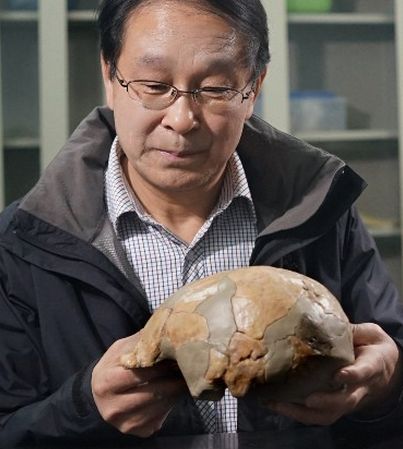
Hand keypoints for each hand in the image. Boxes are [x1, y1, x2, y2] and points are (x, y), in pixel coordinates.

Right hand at [91, 332, 186, 436]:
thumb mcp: (120, 349)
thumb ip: (139, 342)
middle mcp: (113, 408)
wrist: (101, 395)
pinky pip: (163, 415)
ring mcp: (127, 423)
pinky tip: (176, 389)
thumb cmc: (113, 367)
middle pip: (152, 393)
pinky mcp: (140, 431)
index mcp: (105, 383)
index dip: (157, 366)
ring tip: (184, 375)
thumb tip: (164, 329)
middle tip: (186, 366)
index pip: (137, 375)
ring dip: (176, 390)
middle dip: (172, 378)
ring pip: (161, 406)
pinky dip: (173, 401)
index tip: (173, 357)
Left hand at [267, 323, 402, 424]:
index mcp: (371, 366)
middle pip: (345, 401)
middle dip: (326, 401)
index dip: (352, 375)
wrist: (385, 369)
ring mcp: (346, 399)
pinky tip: (275, 403)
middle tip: (308, 400)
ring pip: (329, 413)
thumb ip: (351, 329)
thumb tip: (325, 317)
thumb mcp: (369, 333)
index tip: (340, 375)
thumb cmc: (372, 346)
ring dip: (303, 412)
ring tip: (278, 404)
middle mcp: (359, 388)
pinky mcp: (334, 405)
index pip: (364, 372)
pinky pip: (317, 414)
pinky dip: (296, 412)